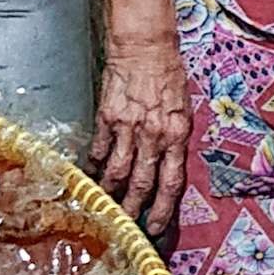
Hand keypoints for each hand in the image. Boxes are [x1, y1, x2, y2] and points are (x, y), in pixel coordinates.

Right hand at [90, 34, 194, 242]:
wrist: (145, 46)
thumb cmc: (169, 74)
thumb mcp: (184, 108)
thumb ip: (176, 138)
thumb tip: (167, 165)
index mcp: (177, 134)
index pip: (171, 182)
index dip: (163, 209)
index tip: (156, 228)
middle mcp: (153, 135)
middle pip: (142, 183)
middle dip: (133, 209)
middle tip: (125, 226)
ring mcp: (127, 127)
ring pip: (116, 171)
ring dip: (110, 193)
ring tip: (104, 208)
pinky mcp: (106, 118)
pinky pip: (98, 149)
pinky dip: (93, 166)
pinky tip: (89, 177)